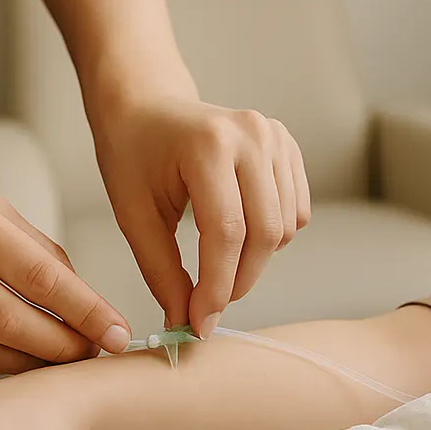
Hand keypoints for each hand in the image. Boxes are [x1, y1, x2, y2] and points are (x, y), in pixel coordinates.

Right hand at [0, 137, 130, 381]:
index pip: (36, 272)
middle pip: (7, 319)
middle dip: (60, 346)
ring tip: (58, 364)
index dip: (84, 309)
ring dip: (26, 365)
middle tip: (94, 354)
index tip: (119, 332)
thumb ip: (30, 245)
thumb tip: (78, 294)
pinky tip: (11, 368)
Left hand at [92, 97, 310, 337]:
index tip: (200, 323)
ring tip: (217, 266)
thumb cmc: (133, 154)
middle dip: (239, 281)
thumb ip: (161, 270)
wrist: (148, 106)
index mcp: (209, 144)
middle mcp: (252, 134)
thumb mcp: (134, 213)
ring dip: (255, 262)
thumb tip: (185, 321)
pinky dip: (273, 237)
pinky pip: (297, 212)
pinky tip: (239, 234)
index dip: (216, 287)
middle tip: (210, 307)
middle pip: (265, 232)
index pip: (227, 232)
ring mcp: (276, 136)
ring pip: (286, 228)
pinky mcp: (288, 146)